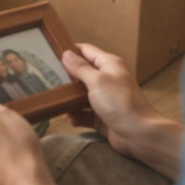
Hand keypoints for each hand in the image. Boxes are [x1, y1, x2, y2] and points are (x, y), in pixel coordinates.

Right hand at [63, 43, 184, 178]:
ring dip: (69, 99)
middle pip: (81, 73)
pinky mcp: (102, 116)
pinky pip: (84, 113)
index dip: (69, 50)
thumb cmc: (120, 102)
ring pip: (80, 95)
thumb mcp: (97, 80)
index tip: (50, 52)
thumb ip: (80, 67)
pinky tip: (70, 118)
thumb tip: (66, 53)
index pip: (86, 51)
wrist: (139, 135)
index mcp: (109, 64)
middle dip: (65, 76)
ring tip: (54, 99)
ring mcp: (104, 99)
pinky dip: (77, 115)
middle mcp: (107, 79)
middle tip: (45, 77)